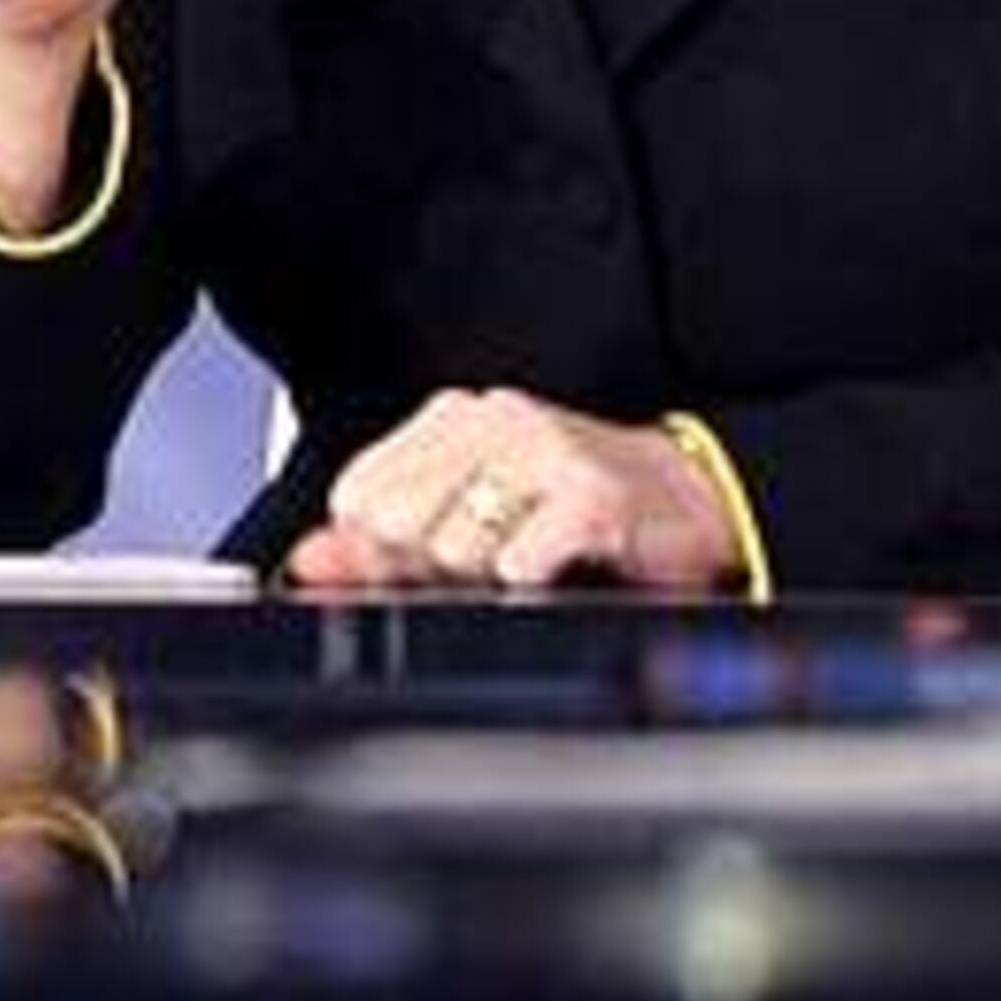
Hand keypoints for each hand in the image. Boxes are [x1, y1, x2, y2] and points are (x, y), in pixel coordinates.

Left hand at [283, 386, 743, 594]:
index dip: (380, 549)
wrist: (693, 498)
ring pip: (452, 549)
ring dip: (486, 580)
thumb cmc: (578, 509)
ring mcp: (541, 451)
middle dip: (429, 568)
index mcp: (451, 420)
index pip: (359, 495)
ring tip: (529, 562)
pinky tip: (557, 568)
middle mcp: (490, 421)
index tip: (423, 563)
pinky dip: (532, 580)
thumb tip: (307, 560)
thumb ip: (385, 542)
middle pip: (397, 526)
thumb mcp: (476, 517)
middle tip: (487, 566)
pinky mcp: (589, 494)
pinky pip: (519, 561)